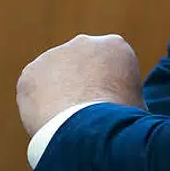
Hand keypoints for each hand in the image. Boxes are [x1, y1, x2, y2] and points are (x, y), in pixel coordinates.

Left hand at [16, 33, 143, 134]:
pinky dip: (39, 107)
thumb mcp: (138, 106)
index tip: (107, 108)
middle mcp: (84, 42)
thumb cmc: (121, 122)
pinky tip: (49, 123)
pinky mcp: (31, 73)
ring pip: (55, 79)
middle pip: (81, 66)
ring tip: (66, 124)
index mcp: (116, 46)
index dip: (108, 88)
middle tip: (84, 115)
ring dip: (59, 96)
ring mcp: (54, 55)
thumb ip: (127, 99)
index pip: (110, 65)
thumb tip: (127, 114)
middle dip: (81, 85)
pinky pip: (34, 92)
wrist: (90, 128)